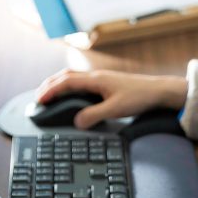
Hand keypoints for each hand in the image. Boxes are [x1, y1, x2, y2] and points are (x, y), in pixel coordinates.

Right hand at [37, 69, 187, 129]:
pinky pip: (82, 82)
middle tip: (38, 96)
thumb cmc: (139, 97)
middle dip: (50, 84)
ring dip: (59, 84)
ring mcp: (102, 79)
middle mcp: (96, 76)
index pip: (66, 82)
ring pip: (74, 77)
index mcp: (95, 80)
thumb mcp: (115, 110)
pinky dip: (70, 86)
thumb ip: (94, 115)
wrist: (159, 91)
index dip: (50, 90)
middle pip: (66, 76)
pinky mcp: (107, 83)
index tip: (39, 100)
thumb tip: (76, 122)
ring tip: (50, 94)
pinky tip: (72, 95)